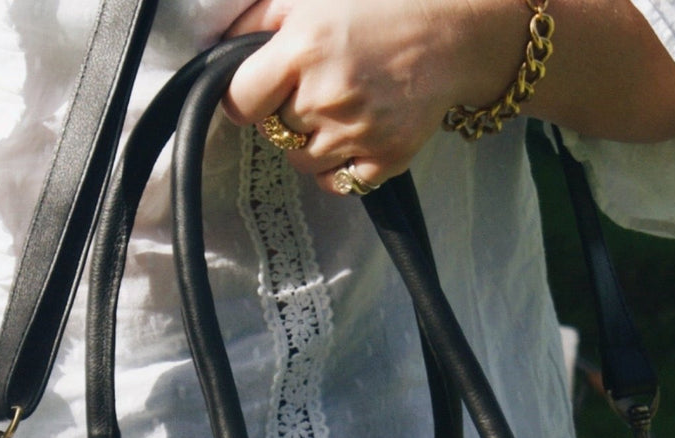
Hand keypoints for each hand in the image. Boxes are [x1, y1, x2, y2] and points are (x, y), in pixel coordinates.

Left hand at [222, 0, 674, 192]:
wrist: (455, 36)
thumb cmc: (383, 10)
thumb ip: (259, 20)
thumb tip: (219, 47)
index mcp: (302, 47)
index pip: (239, 99)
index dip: (245, 96)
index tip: (258, 89)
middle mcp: (324, 95)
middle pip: (273, 131)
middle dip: (286, 112)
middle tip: (317, 85)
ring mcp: (354, 134)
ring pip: (302, 161)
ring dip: (313, 141)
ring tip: (342, 106)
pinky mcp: (382, 161)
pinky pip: (337, 183)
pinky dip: (340, 167)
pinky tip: (357, 133)